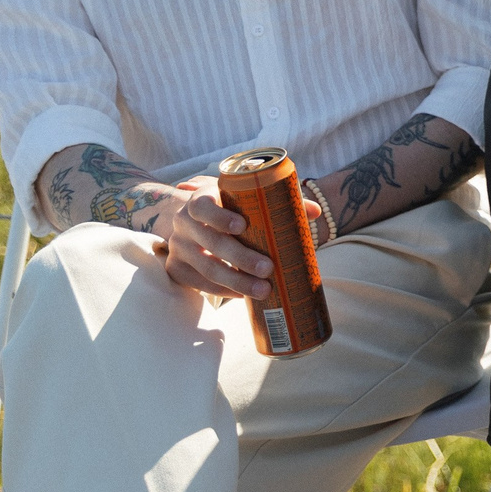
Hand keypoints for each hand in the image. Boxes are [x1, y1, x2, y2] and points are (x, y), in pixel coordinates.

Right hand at [152, 185, 276, 299]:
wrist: (193, 220)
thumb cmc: (228, 207)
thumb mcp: (243, 197)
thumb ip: (276, 201)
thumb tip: (314, 211)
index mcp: (200, 199)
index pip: (202, 207)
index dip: (220, 217)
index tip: (243, 226)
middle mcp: (184, 222)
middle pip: (211, 242)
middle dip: (241, 257)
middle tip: (268, 268)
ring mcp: (178, 247)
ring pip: (207, 268)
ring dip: (237, 281)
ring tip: (264, 289)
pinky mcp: (176, 268)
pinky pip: (199, 283)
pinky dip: (223, 291)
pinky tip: (243, 295)